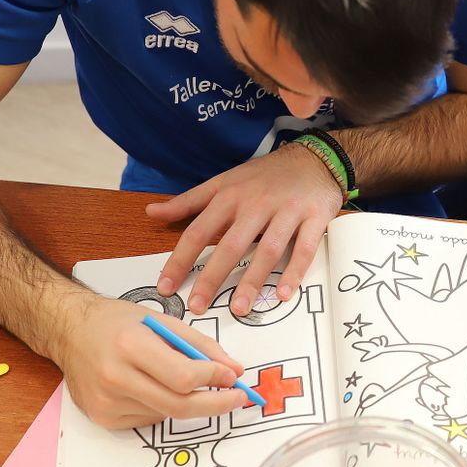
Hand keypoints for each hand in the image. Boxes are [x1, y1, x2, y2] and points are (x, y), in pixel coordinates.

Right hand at [51, 295, 251, 427]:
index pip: (183, 377)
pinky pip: (148, 420)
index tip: (233, 378)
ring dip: (185, 401)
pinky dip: (161, 406)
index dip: (214, 380)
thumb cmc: (117, 323)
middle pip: (179, 405)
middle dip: (215, 404)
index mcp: (131, 346)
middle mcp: (115, 377)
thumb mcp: (162, 321)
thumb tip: (233, 370)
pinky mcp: (103, 418)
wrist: (70, 332)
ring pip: (165, 413)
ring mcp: (107, 402)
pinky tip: (149, 386)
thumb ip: (200, 345)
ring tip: (177, 379)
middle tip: (237, 398)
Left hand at [147, 144, 341, 315]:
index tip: (167, 286)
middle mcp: (256, 204)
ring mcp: (287, 211)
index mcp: (230, 196)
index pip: (199, 231)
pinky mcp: (315, 218)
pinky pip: (304, 249)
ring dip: (253, 280)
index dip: (181, 260)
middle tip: (198, 306)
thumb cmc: (265, 175)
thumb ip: (188, 201)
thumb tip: (151, 212)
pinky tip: (284, 294)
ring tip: (239, 308)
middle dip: (212, 277)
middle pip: (231, 244)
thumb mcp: (224, 182)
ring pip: (267, 250)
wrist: (314, 158)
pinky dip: (294, 272)